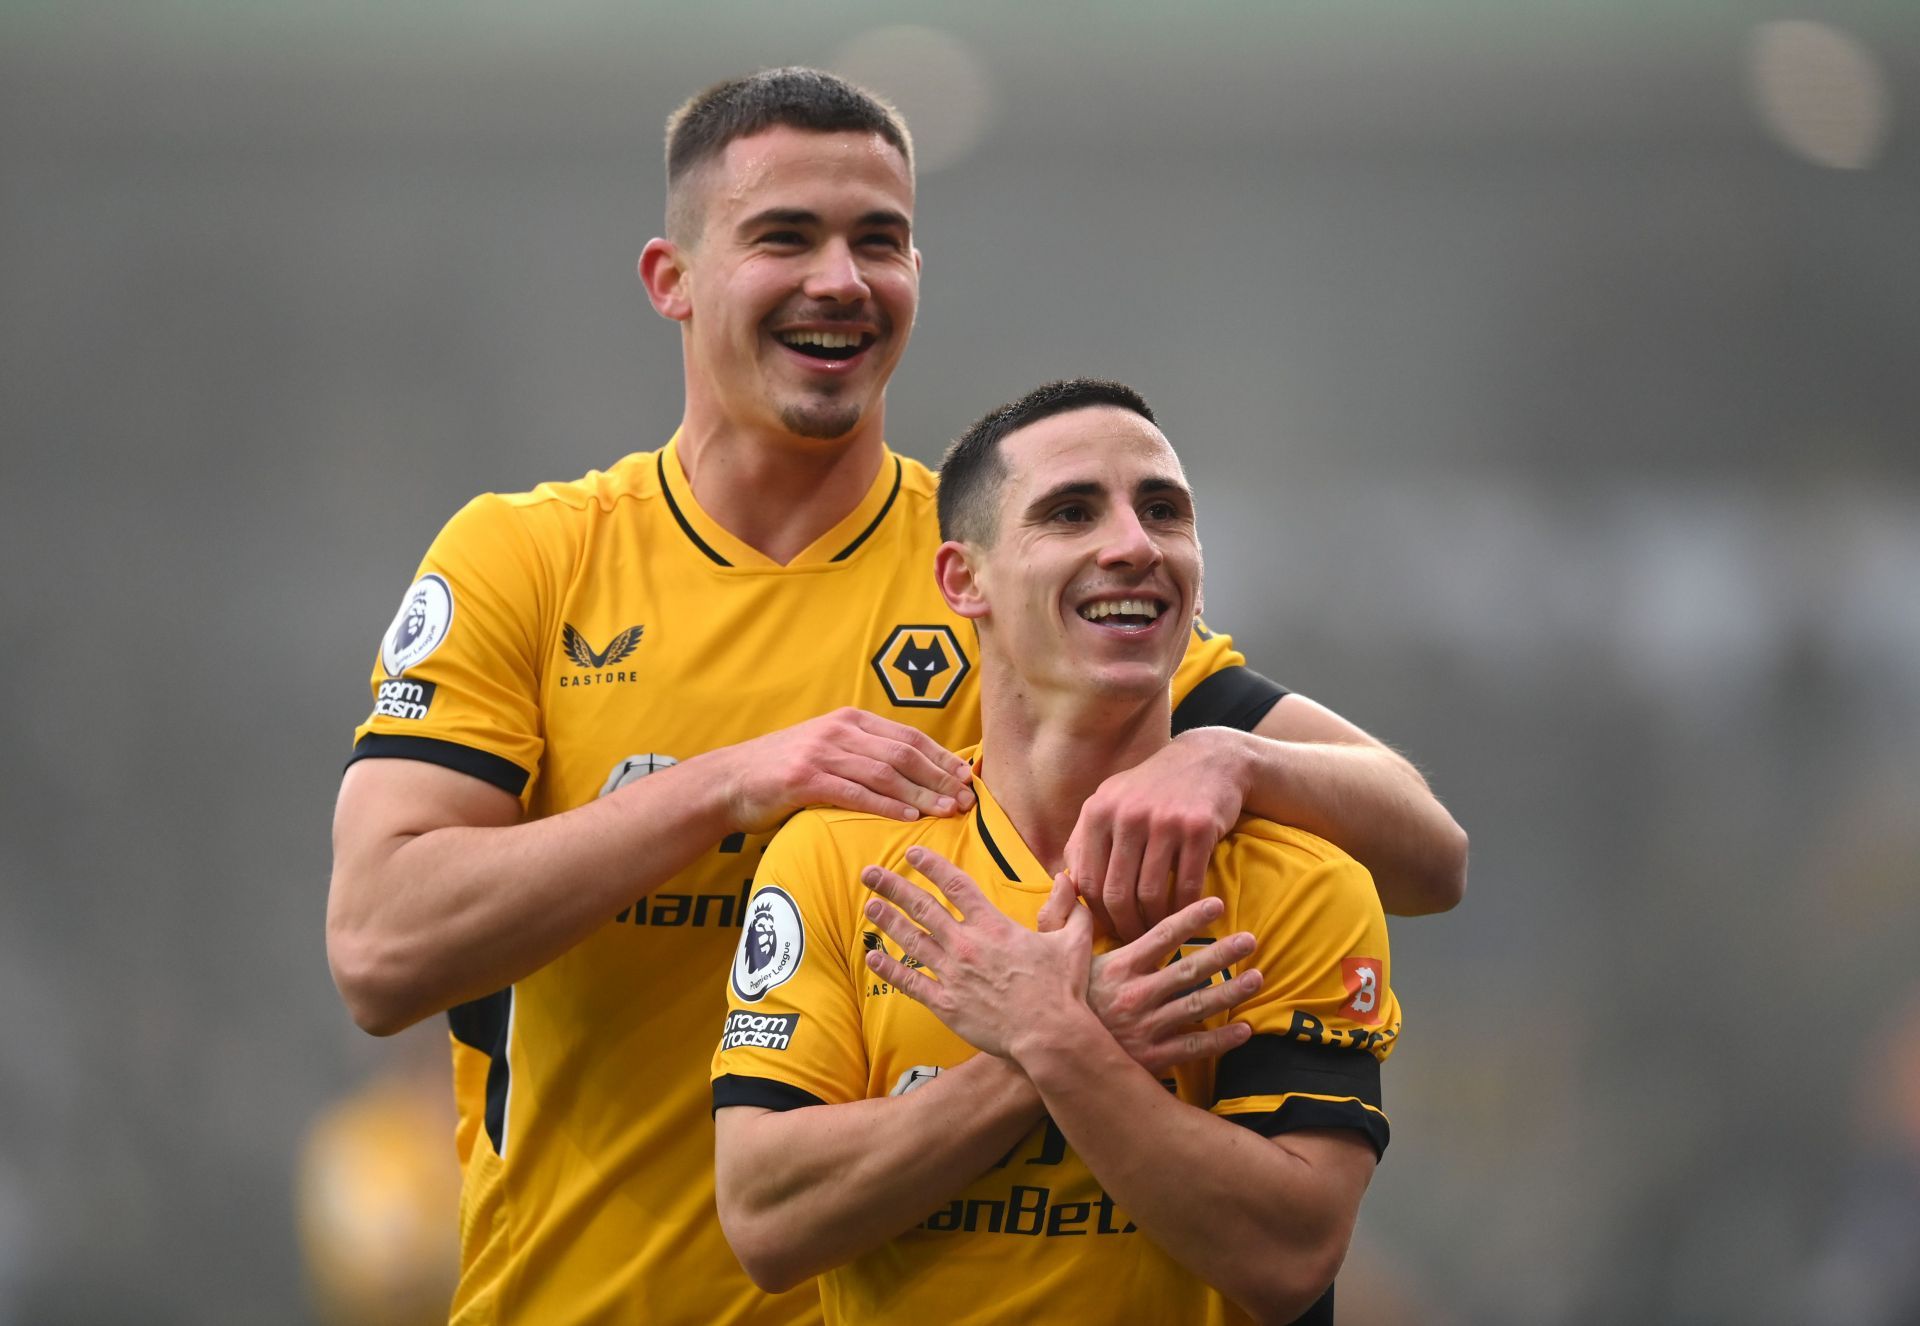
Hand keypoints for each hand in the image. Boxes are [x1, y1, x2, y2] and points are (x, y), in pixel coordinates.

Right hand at [721, 709, 974, 832]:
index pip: (908, 736)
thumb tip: (912, 773)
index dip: (941, 756)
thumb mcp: (827, 750)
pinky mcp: (805, 779)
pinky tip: (908, 817)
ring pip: (885, 773)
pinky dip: (885, 805)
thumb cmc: (783, 770)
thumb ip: (863, 754)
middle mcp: (840, 731)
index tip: (966, 777)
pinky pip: (855, 792)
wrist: (730, 780)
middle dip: (940, 777)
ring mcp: (821, 753)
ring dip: (921, 793)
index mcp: (850, 720)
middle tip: (966, 799)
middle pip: (903, 754)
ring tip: (946, 811)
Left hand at [860, 848, 1091, 1059]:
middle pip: (922, 908)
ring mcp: (953, 975)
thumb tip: (1068, 879)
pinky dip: (890, 970)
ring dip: (888, 922)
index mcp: (993, 926)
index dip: (932, 866)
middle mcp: (966, 944)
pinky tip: (873, 959)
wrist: (1049, 1034)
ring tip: (870, 906)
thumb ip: (1069, 908)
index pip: (956, 885)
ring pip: (912, 941)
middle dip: (893, 887)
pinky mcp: (947, 1004)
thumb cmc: (1062, 989)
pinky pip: (911, 983)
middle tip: (869, 873)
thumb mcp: (1072, 940)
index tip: (913, 853)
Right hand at [1038, 888, 1260, 1072]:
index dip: (1192, 918)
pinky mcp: (1152, 1058)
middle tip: (1251, 939)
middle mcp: (1136, 995)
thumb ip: (1060, 913)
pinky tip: (1244, 1030)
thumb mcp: (1048, 952)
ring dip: (1231, 991)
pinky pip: (1193, 1047)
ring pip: (1199, 1006)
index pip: (1162, 935)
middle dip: (1224, 952)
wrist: (1048, 1056)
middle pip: (1190, 969)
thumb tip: (1066, 876)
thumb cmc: (1051, 1000)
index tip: (1217, 904)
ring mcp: (1146, 1028)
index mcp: (1118, 966)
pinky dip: (1221, 1040)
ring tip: (1257, 977)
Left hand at [1065, 729, 1248, 940]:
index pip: (1087, 880)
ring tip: (1159, 932)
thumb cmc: (1152, 790)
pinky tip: (1186, 915)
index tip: (1108, 930)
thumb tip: (1066, 887)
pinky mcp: (1198, 828)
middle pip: (1117, 893)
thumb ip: (1085, 840)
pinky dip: (1185, 909)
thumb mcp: (1110, 801)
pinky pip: (1187, 885)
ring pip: (1151, 894)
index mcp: (1098, 811)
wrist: (1209, 760)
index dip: (1096, 914)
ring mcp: (1163, 821)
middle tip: (1134, 941)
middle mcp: (1127, 815)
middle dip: (1124, 926)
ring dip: (1155, 923)